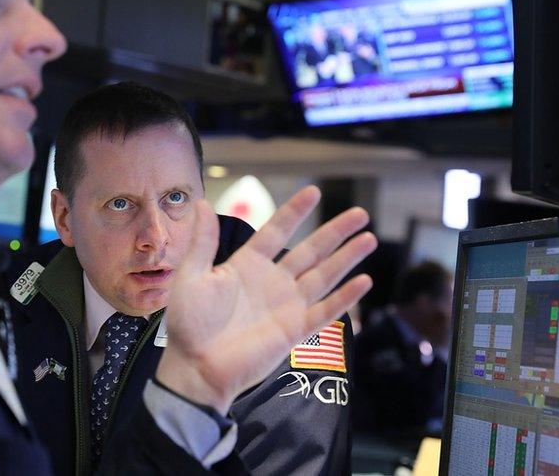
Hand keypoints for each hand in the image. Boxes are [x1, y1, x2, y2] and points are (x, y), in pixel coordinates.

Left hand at [155, 186, 376, 412]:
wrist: (196, 366)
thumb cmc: (189, 322)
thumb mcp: (192, 275)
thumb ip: (203, 241)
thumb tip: (201, 203)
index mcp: (247, 264)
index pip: (276, 231)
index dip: (295, 212)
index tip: (314, 192)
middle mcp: (272, 281)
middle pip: (311, 250)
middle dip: (335, 231)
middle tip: (360, 213)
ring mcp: (286, 305)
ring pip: (324, 276)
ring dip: (347, 258)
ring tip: (369, 238)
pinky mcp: (295, 330)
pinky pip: (325, 310)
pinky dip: (345, 297)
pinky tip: (364, 281)